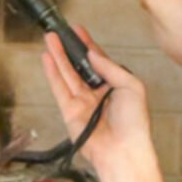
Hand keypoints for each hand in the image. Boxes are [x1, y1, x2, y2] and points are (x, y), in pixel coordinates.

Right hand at [41, 27, 154, 171]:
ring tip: (49, 39)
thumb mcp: (131, 86)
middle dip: (69, 48)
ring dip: (58, 56)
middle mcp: (98, 93)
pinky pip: (59, 89)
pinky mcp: (70, 113)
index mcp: (115, 86)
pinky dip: (52, 73)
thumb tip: (93, 54)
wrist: (123, 151)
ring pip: (67, 74)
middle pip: (79, 66)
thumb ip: (110, 68)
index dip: (88, 45)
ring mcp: (83, 103)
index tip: (78, 31)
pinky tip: (48, 59)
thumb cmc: (134, 124)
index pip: (98, 61)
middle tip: (58, 32)